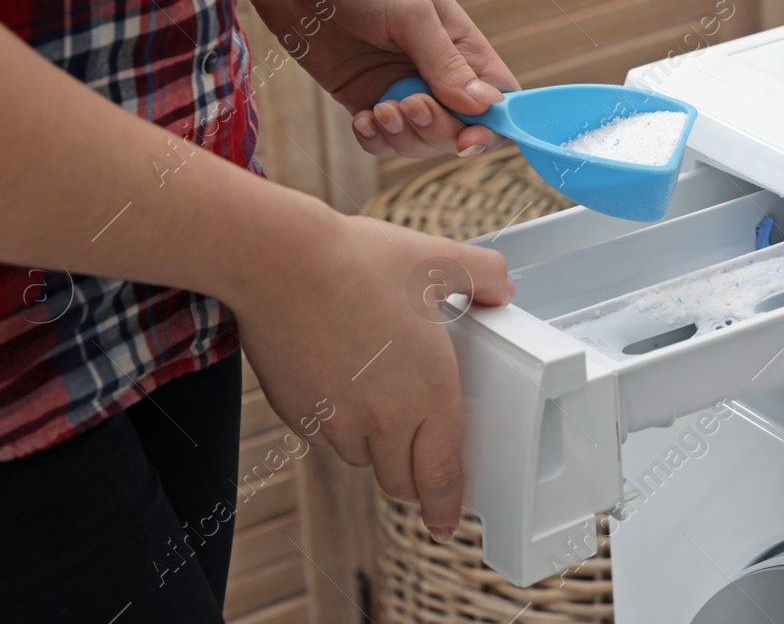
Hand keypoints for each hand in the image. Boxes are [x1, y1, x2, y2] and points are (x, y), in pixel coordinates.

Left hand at [229, 0, 519, 157]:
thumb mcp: (410, 12)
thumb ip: (445, 63)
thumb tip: (484, 106)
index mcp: (461, 43)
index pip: (498, 96)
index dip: (493, 124)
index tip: (470, 138)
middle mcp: (435, 70)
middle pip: (460, 127)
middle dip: (439, 130)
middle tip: (410, 106)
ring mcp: (397, 86)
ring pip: (420, 140)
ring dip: (405, 137)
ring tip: (380, 110)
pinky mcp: (362, 97)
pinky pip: (381, 140)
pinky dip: (375, 139)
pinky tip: (361, 118)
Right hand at [229, 215, 512, 539]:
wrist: (280, 262)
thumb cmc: (359, 261)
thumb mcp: (437, 259)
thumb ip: (483, 275)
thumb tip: (504, 291)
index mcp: (429, 392)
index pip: (441, 474)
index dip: (446, 506)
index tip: (447, 524)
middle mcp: (383, 419)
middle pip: (401, 481)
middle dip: (414, 479)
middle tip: (420, 462)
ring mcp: (337, 421)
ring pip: (361, 457)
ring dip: (374, 447)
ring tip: (379, 401)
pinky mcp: (297, 414)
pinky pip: (324, 435)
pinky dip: (336, 424)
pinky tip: (338, 381)